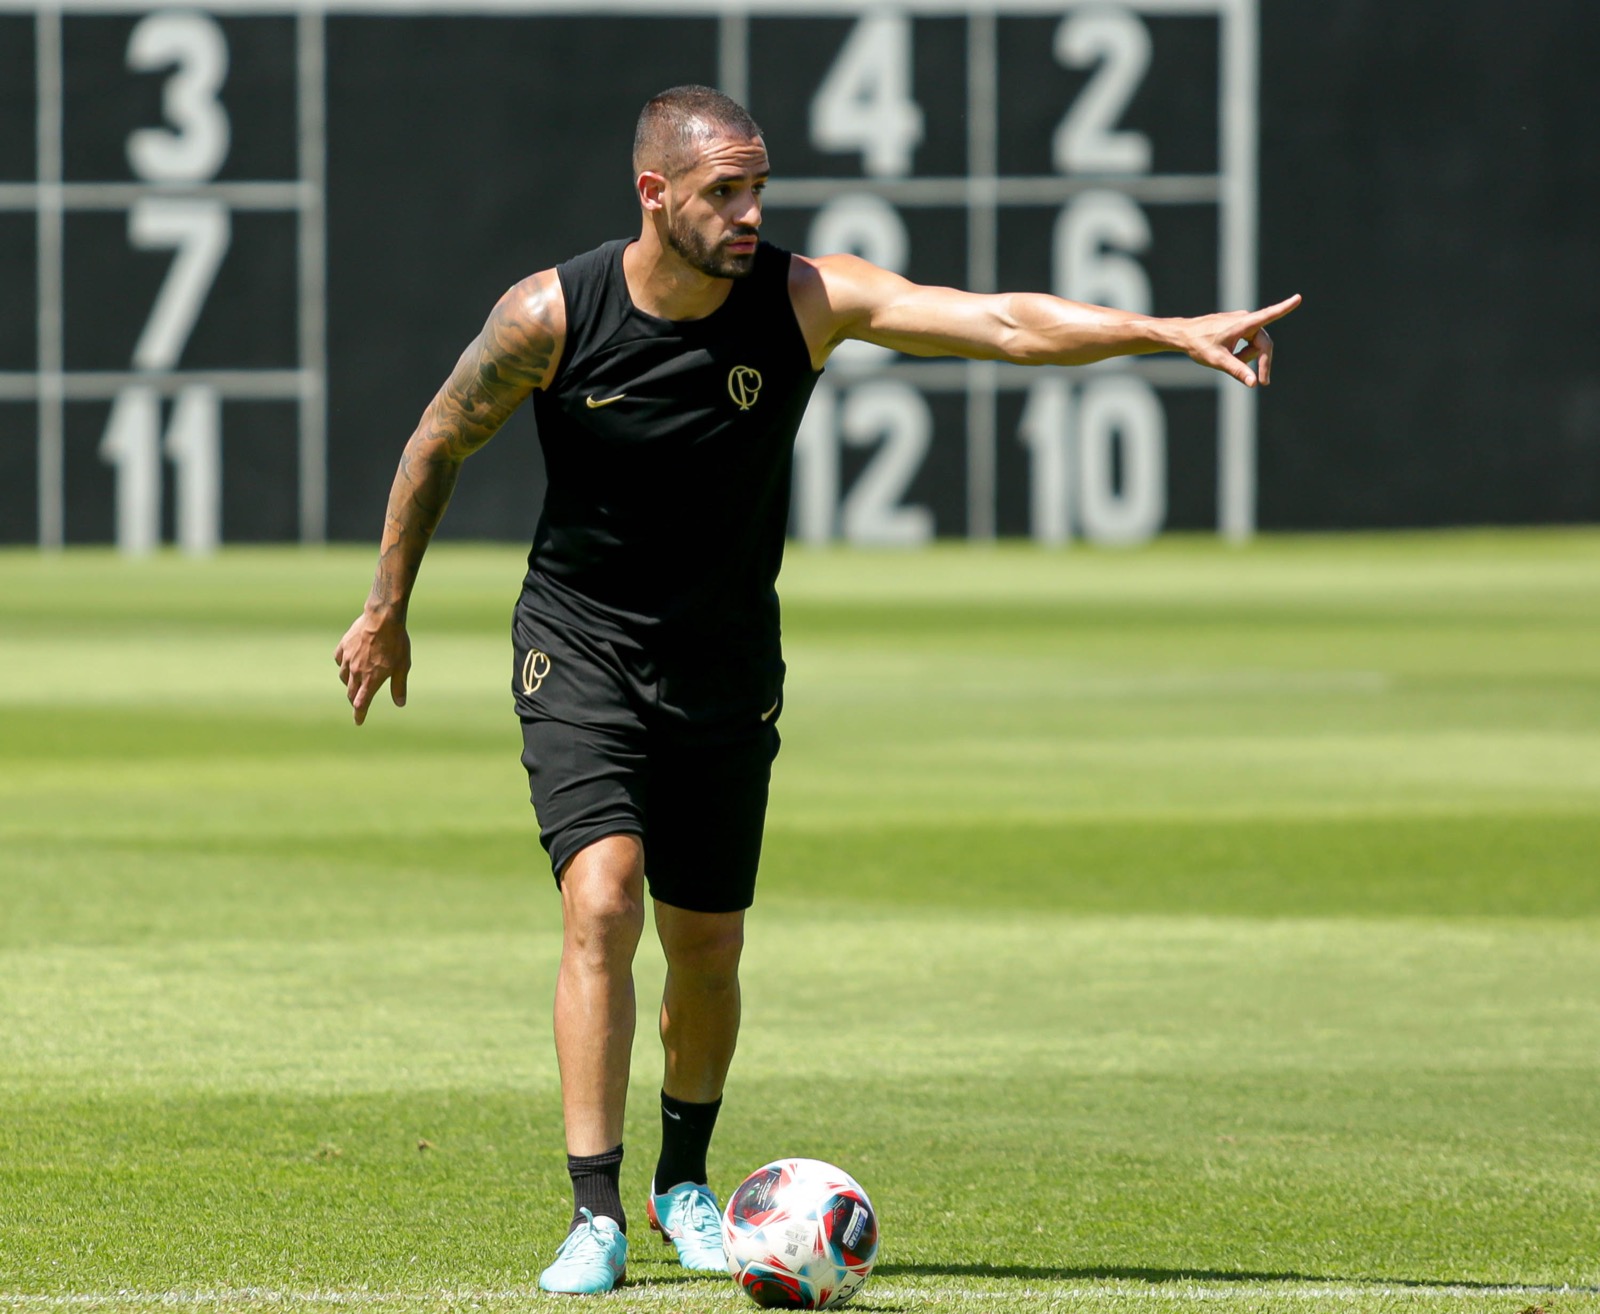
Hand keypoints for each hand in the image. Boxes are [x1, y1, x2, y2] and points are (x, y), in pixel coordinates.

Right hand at [334, 609, 410, 725]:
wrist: (382, 618)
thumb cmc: (396, 643)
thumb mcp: (402, 666)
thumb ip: (399, 686)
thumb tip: (400, 704)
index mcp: (371, 679)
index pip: (361, 703)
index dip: (359, 714)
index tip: (358, 721)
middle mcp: (356, 672)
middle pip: (351, 692)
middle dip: (355, 700)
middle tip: (358, 703)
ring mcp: (348, 658)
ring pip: (343, 677)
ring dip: (349, 683)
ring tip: (355, 682)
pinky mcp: (344, 646)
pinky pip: (339, 660)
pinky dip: (343, 664)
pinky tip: (348, 662)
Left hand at [1175, 293, 1301, 387]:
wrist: (1183, 335)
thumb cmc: (1199, 345)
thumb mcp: (1218, 360)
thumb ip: (1237, 371)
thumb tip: (1254, 383)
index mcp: (1243, 323)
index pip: (1268, 315)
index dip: (1284, 308)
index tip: (1298, 298)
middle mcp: (1245, 319)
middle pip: (1264, 343)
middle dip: (1262, 361)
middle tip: (1263, 382)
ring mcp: (1242, 321)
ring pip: (1255, 344)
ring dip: (1247, 357)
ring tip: (1229, 361)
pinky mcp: (1239, 325)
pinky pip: (1248, 342)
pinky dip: (1242, 352)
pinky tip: (1228, 354)